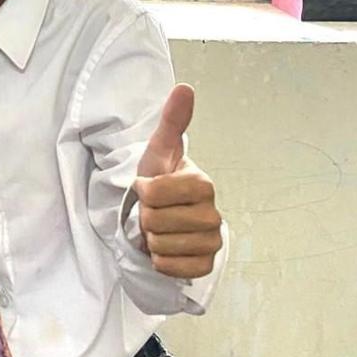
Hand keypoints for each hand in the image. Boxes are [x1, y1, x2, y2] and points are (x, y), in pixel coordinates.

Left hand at [133, 84, 222, 279]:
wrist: (159, 217)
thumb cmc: (156, 182)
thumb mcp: (157, 151)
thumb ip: (172, 121)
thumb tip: (184, 87)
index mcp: (203, 184)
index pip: (154, 193)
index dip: (143, 192)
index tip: (147, 188)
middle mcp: (214, 214)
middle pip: (156, 221)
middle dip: (145, 217)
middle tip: (153, 212)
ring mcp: (213, 242)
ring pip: (163, 246)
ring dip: (151, 239)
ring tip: (159, 228)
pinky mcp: (206, 266)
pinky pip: (174, 268)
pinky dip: (160, 261)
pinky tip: (165, 248)